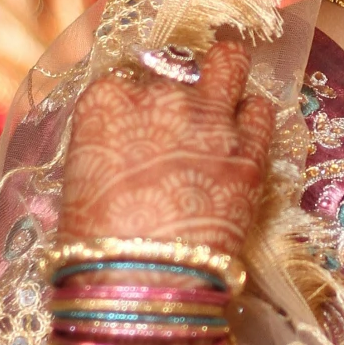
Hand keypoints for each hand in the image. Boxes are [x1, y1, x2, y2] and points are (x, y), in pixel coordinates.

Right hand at [59, 40, 274, 257]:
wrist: (143, 278)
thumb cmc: (96, 242)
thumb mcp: (82, 183)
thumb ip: (106, 146)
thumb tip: (124, 147)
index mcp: (105, 102)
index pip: (123, 79)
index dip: (135, 103)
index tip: (139, 124)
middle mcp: (159, 97)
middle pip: (174, 77)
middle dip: (177, 100)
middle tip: (181, 126)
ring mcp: (209, 118)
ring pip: (228, 66)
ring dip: (225, 81)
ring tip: (226, 98)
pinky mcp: (249, 148)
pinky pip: (262, 111)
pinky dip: (254, 118)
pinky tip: (247, 133)